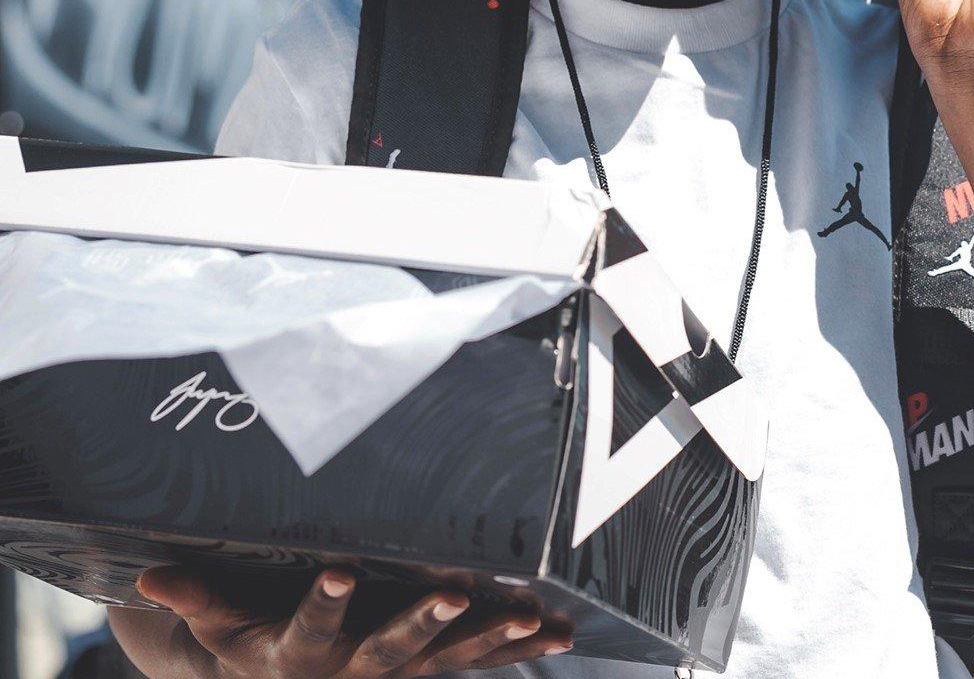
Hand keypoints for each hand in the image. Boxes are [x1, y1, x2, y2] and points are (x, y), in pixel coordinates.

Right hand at [134, 565, 572, 676]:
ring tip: (535, 617)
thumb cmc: (253, 650)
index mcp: (303, 654)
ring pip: (451, 658)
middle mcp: (355, 671)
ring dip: (493, 638)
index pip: (311, 626)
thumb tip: (147, 576)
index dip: (323, 602)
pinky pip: (478, 663)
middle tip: (456, 589)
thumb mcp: (221, 631)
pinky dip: (517, 648)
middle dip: (424, 620)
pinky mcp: (430, 672)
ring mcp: (399, 676)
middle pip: (391, 647)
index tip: (339, 569)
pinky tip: (561, 633)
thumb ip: (195, 599)